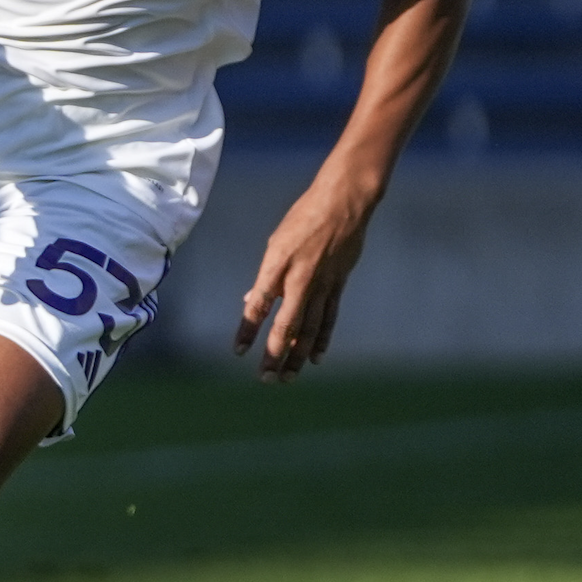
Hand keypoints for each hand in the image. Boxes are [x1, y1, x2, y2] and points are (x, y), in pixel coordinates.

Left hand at [232, 173, 375, 381]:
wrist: (344, 203)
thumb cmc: (303, 219)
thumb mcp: (276, 243)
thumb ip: (266, 277)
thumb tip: (252, 303)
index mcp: (278, 265)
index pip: (259, 305)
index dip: (247, 330)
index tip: (238, 351)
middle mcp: (301, 278)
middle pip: (287, 325)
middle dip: (275, 354)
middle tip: (265, 378)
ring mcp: (323, 284)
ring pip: (310, 328)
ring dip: (298, 355)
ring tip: (288, 378)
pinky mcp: (339, 285)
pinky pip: (329, 318)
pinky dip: (321, 339)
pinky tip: (314, 358)